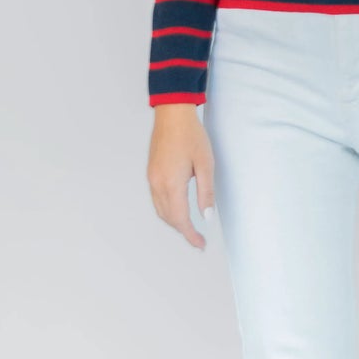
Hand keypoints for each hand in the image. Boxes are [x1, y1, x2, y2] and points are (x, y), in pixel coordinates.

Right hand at [147, 105, 214, 249]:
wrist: (172, 114)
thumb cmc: (191, 136)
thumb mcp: (206, 164)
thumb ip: (206, 193)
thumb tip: (207, 216)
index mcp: (172, 184)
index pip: (180, 219)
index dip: (190, 234)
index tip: (200, 244)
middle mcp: (158, 184)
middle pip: (168, 218)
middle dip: (183, 230)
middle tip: (198, 239)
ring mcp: (152, 178)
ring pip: (160, 210)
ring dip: (174, 221)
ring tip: (190, 227)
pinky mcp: (151, 172)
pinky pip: (156, 199)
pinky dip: (167, 210)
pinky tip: (178, 209)